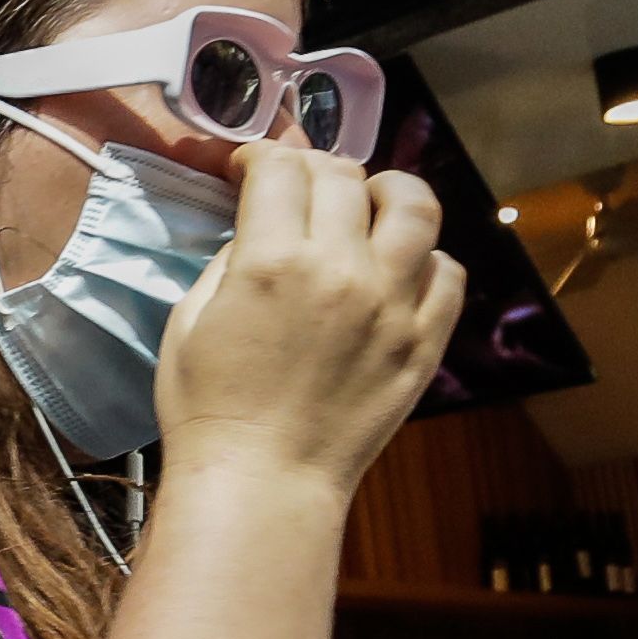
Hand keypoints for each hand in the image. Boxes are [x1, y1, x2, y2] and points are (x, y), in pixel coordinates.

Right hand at [153, 139, 460, 498]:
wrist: (261, 482)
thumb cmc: (207, 408)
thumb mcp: (189, 320)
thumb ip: (231, 260)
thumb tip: (264, 229)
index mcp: (272, 261)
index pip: (280, 167)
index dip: (261, 156)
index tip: (252, 169)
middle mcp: (340, 269)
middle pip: (343, 176)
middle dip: (315, 169)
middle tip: (301, 190)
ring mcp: (392, 304)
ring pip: (415, 206)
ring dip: (388, 191)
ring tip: (372, 203)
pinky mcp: (423, 341)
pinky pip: (448, 273)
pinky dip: (426, 259)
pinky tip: (399, 270)